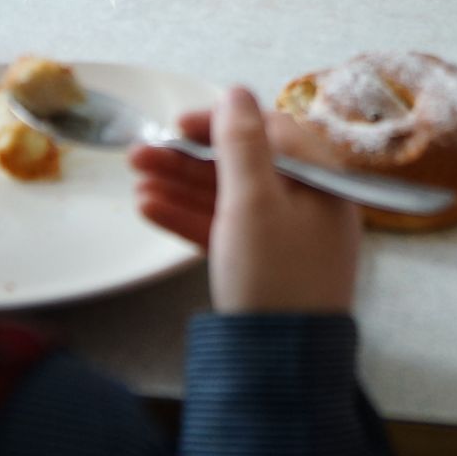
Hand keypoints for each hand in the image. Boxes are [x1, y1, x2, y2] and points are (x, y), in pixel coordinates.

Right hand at [131, 87, 360, 313]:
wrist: (281, 363)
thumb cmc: (276, 275)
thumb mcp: (254, 201)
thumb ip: (242, 144)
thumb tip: (238, 92)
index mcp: (321, 180)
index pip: (272, 131)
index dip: (222, 122)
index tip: (178, 124)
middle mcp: (308, 204)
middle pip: (244, 165)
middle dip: (189, 156)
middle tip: (140, 152)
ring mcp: (285, 237)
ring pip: (228, 197)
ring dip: (181, 184)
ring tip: (135, 177)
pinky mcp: (263, 266)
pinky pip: (225, 229)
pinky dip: (190, 217)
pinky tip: (149, 208)